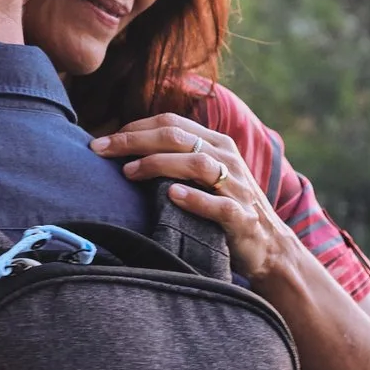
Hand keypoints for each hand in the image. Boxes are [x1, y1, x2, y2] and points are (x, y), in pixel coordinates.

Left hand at [90, 113, 294, 282]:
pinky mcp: (242, 217)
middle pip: (177, 137)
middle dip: (135, 141)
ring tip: (129, 173)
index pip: (170, 123)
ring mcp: (237, 186)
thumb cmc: (223, 209)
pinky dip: (195, 199)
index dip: (134, 128)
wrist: (269, 246)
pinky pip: (218, 205)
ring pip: (197, 164)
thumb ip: (175, 158)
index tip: (101, 141)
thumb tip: (124, 151)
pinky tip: (171, 196)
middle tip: (101, 150)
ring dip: (159, 165)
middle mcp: (227, 158)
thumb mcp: (204, 176)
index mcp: (215, 143)